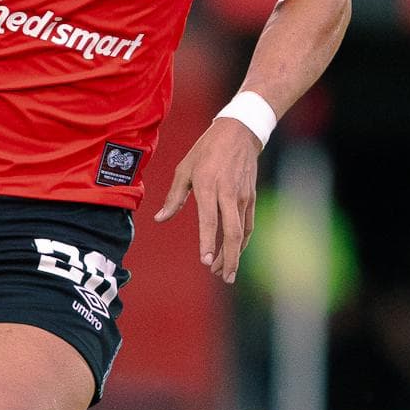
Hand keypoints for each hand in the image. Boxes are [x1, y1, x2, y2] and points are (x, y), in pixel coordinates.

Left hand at [154, 115, 261, 282]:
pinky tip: (235, 253)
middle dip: (228, 258)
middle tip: (222, 276)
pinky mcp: (250, 197)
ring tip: (226, 272)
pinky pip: (247, 225)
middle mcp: (228, 194)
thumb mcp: (185, 169)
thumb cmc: (206, 150)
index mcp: (209, 186)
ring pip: (241, 232)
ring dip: (234, 254)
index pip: (209, 220)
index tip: (206, 262)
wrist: (239, 133)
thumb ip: (174, 197)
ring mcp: (242, 197)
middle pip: (232, 232)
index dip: (208, 242)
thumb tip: (160, 219)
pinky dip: (242, 242)